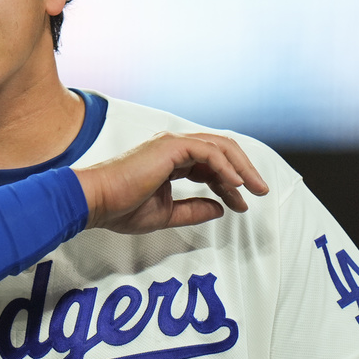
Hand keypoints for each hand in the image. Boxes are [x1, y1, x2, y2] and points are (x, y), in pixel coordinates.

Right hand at [72, 132, 269, 234]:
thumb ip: (194, 210)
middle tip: (261, 190)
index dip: (229, 184)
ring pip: (219, 147)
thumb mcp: (167, 214)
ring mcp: (171, 144)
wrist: (97, 201)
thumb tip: (220, 208)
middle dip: (244, 169)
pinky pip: (209, 152)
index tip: (241, 203)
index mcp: (170, 160)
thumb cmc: (121, 208)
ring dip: (241, 167)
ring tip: (254, 188)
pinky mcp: (170, 147)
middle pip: (220, 150)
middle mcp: (173, 147)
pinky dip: (225, 166)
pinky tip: (235, 185)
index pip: (210, 165)